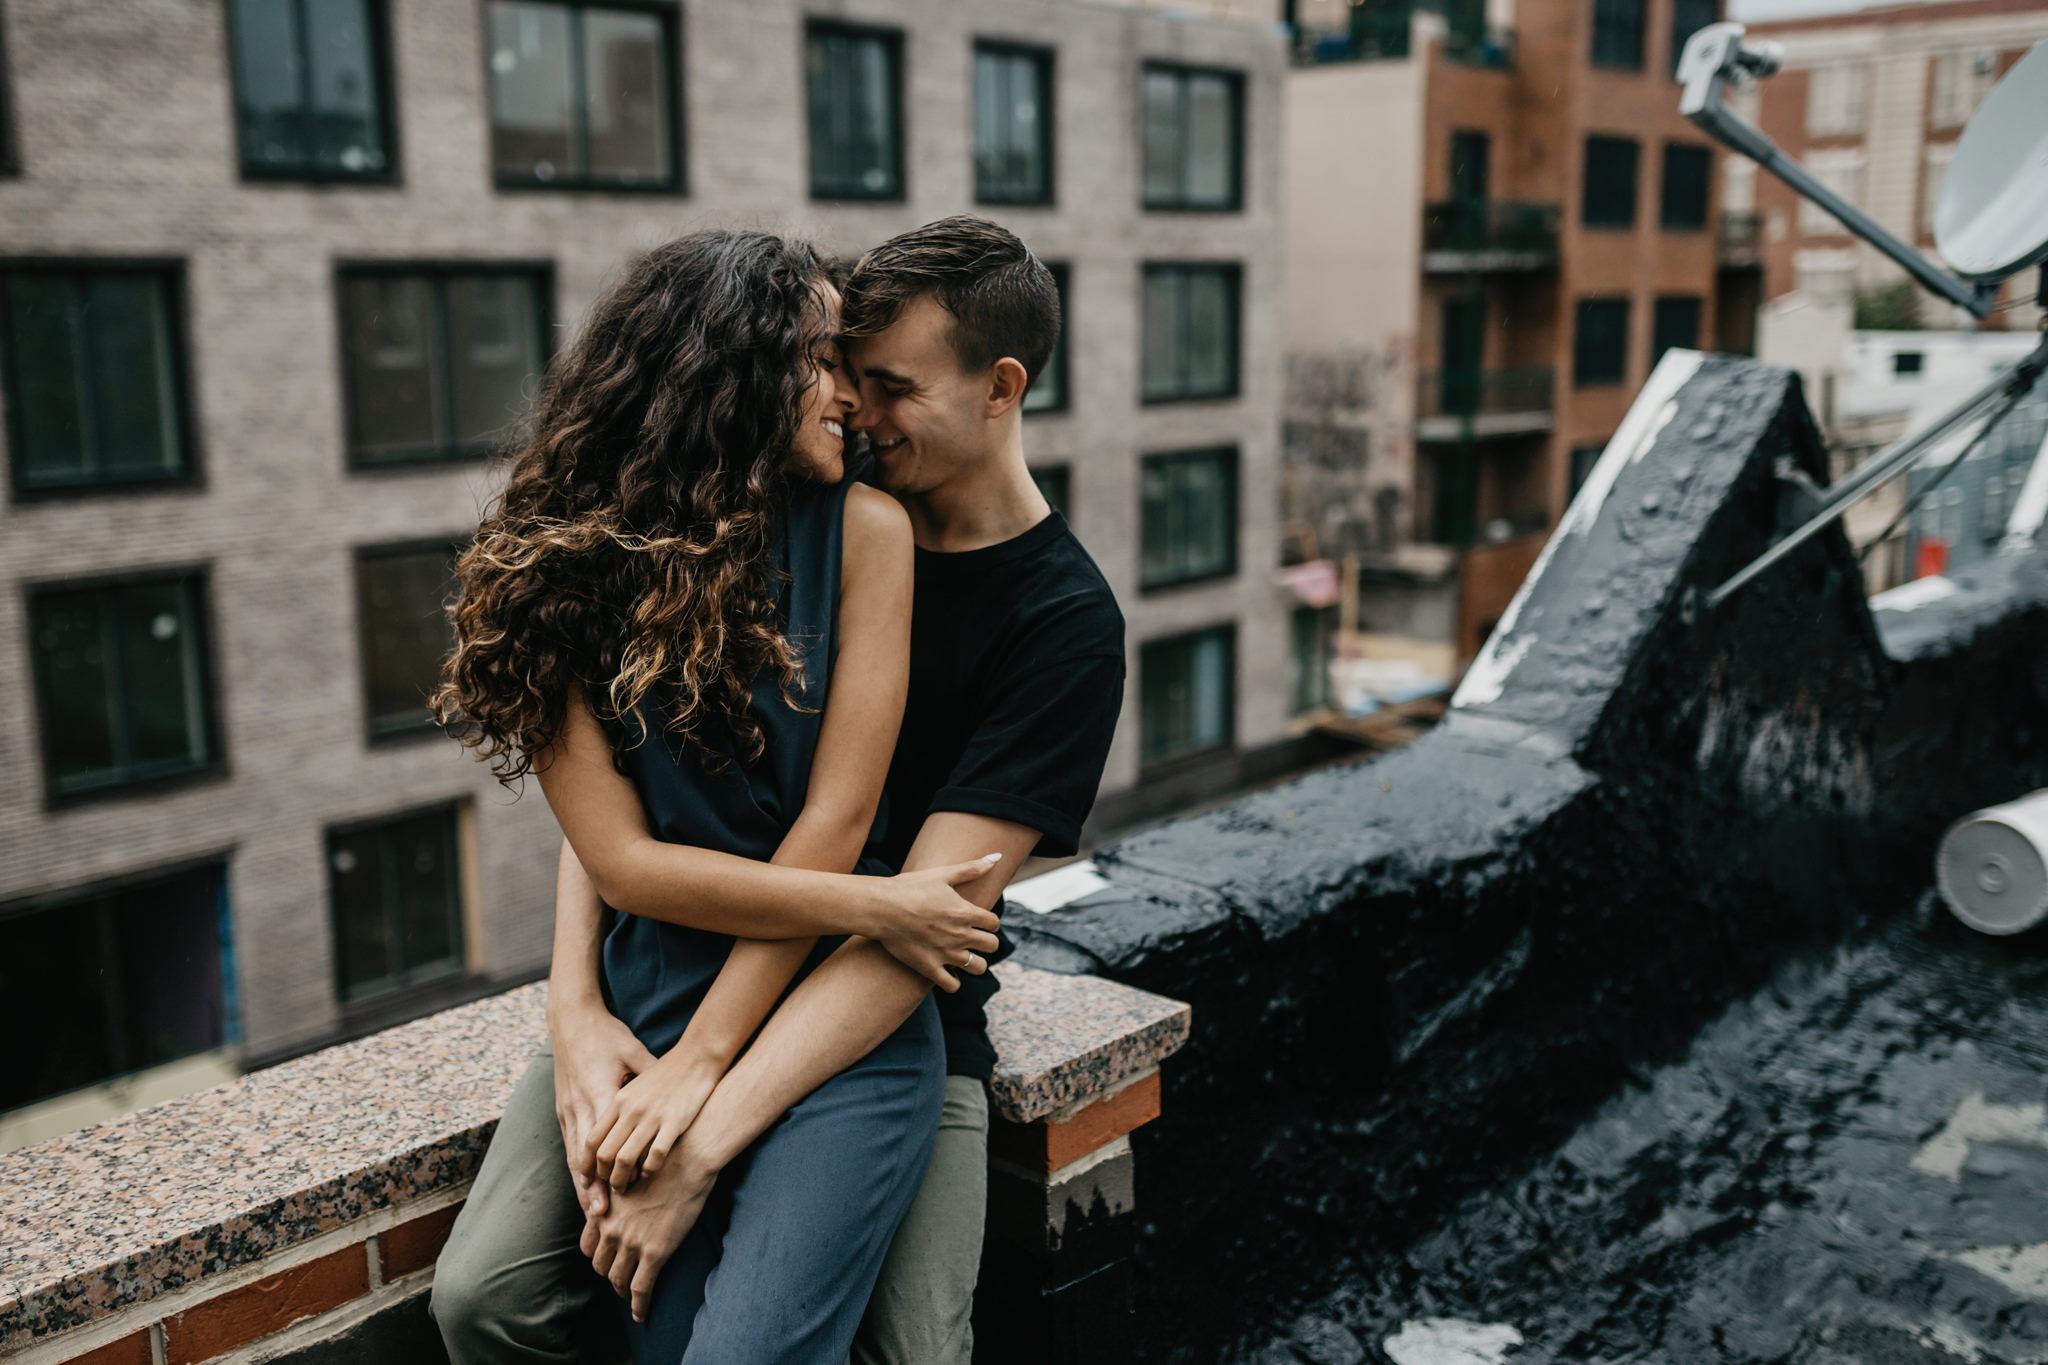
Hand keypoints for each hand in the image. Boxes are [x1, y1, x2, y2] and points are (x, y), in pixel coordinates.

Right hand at [550, 999, 657, 1217]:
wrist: (571, 1020)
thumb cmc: (608, 1035)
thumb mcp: (634, 1052)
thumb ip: (652, 1076)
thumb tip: (680, 1093)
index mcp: (599, 1092)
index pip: (605, 1139)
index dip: (613, 1166)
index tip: (623, 1188)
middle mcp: (580, 1106)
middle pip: (585, 1156)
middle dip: (592, 1188)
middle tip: (601, 1216)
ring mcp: (568, 1110)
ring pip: (574, 1156)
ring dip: (582, 1185)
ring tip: (592, 1212)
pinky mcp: (563, 1110)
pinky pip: (570, 1146)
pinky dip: (577, 1169)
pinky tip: (585, 1187)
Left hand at [582, 1148, 718, 1323]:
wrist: (687, 1159)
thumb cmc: (664, 1161)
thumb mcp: (629, 1175)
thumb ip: (618, 1193)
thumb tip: (621, 1201)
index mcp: (604, 1210)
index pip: (589, 1246)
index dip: (598, 1257)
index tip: (608, 1261)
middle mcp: (611, 1228)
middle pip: (601, 1265)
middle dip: (609, 1275)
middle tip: (621, 1279)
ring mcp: (631, 1242)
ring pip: (618, 1280)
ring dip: (622, 1291)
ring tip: (631, 1297)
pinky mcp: (654, 1253)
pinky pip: (640, 1290)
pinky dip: (639, 1306)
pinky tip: (641, 1315)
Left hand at [585, 1045, 722, 1192]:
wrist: (697, 1057)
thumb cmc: (667, 1073)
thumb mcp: (636, 1086)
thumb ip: (622, 1108)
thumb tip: (610, 1135)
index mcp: (619, 1100)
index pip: (592, 1139)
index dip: (587, 1164)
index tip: (588, 1179)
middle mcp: (631, 1110)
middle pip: (605, 1154)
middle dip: (603, 1178)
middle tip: (608, 1189)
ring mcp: (652, 1117)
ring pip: (625, 1160)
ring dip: (622, 1180)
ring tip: (624, 1189)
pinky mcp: (674, 1123)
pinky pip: (655, 1156)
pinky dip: (649, 1171)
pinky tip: (649, 1175)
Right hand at [866, 854, 1003, 991]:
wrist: (880, 908)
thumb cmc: (910, 887)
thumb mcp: (942, 874)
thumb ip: (972, 868)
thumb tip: (998, 856)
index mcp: (966, 913)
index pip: (994, 924)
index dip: (988, 922)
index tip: (978, 921)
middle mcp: (961, 935)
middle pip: (992, 946)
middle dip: (986, 942)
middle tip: (973, 939)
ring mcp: (946, 954)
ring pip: (978, 967)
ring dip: (974, 963)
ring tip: (963, 956)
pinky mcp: (929, 968)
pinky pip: (953, 985)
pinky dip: (953, 981)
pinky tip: (947, 971)